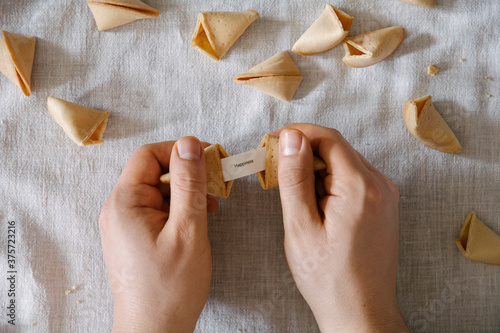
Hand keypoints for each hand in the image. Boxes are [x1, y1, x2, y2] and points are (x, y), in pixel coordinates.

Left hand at [99, 137, 217, 332]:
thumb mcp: (188, 230)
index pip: (149, 155)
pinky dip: (178, 208)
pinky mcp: (133, 236)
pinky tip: (197, 219)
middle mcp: (118, 209)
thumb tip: (189, 143)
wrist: (154, 331)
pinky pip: (155, 209)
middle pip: (153, 171)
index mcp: (125, 203)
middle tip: (216, 184)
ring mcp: (124, 224)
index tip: (209, 160)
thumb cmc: (170, 288)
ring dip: (185, 192)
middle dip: (187, 173)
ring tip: (211, 205)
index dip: (180, 152)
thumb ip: (189, 184)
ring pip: (157, 191)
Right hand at [273, 124, 407, 331]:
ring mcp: (385, 195)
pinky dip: (330, 182)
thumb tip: (290, 137)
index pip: (328, 138)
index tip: (271, 142)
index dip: (297, 133)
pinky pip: (353, 179)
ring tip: (295, 197)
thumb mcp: (301, 227)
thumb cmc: (329, 277)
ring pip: (344, 163)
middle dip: (303, 153)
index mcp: (361, 187)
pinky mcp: (383, 205)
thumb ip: (295, 178)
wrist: (361, 312)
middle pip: (337, 149)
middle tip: (275, 172)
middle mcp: (380, 185)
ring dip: (316, 169)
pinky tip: (315, 205)